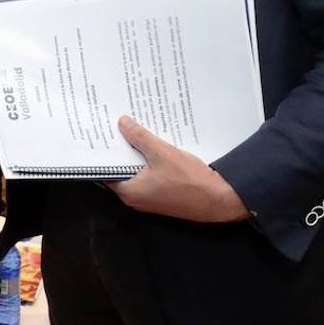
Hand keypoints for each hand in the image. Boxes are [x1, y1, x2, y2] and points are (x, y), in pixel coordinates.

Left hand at [106, 116, 249, 221]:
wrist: (220, 200)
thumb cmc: (189, 181)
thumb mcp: (161, 153)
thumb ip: (140, 138)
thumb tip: (123, 124)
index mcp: (129, 192)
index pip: (106, 170)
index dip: (105, 152)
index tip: (103, 135)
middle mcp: (136, 199)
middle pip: (121, 170)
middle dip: (121, 150)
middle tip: (118, 129)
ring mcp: (150, 199)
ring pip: (137, 172)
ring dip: (137, 155)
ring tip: (135, 133)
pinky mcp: (163, 196)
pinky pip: (149, 177)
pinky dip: (149, 163)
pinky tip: (153, 147)